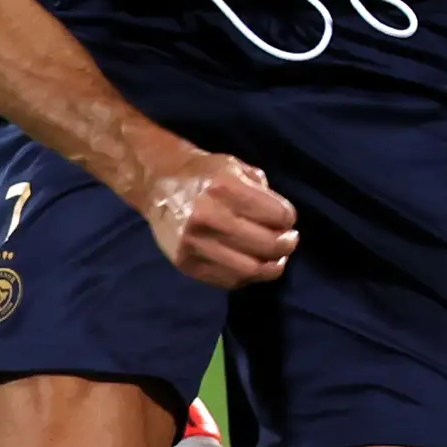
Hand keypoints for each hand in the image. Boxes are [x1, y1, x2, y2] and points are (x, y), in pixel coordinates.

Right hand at [139, 146, 297, 287]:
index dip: (288, 218)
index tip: (288, 219)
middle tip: (289, 240)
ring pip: (250, 269)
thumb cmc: (203, 173)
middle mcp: (208, 216)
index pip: (276, 214)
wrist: (157, 184)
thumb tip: (283, 221)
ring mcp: (195, 244)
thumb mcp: (234, 166)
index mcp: (224, 187)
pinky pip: (229, 280)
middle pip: (266, 244)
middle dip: (286, 244)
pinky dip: (249, 277)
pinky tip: (254, 266)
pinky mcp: (187, 264)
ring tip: (277, 258)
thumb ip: (261, 190)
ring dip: (272, 266)